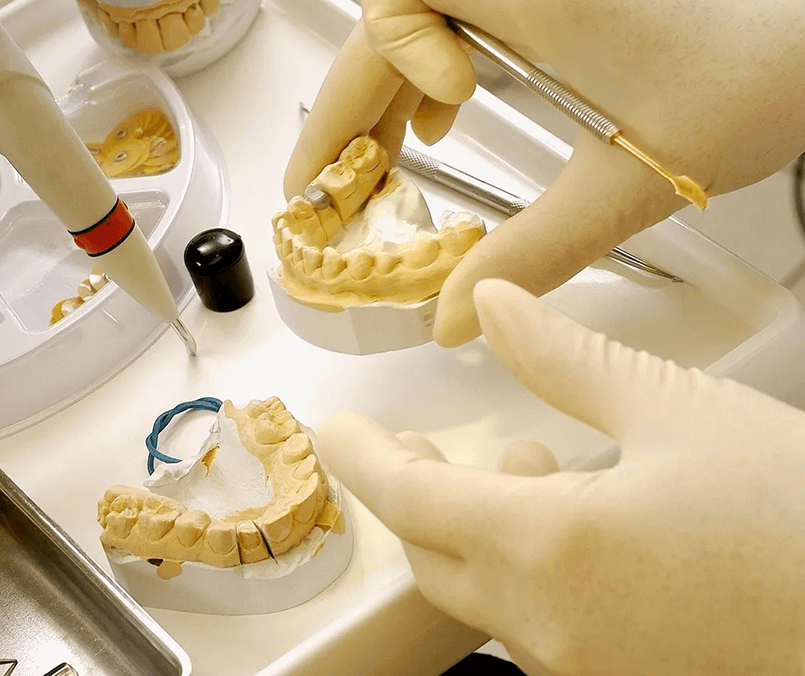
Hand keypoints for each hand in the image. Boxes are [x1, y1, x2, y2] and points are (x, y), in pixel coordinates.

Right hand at [285, 0, 804, 345]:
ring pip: (413, 23)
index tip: (427, 137)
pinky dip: (430, 71)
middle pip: (387, 23)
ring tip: (376, 162)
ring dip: (385, 91)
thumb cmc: (756, 74)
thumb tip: (454, 317)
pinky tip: (445, 117)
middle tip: (319, 186)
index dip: (387, 78)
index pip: (389, 14)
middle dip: (349, 106)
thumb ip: (532, 251)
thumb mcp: (629, 181)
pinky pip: (452, 20)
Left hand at [316, 279, 804, 675]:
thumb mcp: (676, 412)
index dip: (362, 458)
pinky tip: (574, 527)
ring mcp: (581, 666)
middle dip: (411, 494)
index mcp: (547, 548)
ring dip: (475, 528)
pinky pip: (534, 625)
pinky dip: (525, 570)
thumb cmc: (800, 524)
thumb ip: (566, 358)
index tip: (336, 432)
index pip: (407, 499)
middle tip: (413, 449)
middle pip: (432, 553)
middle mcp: (548, 622)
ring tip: (523, 466)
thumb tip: (497, 306)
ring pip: (480, 592)